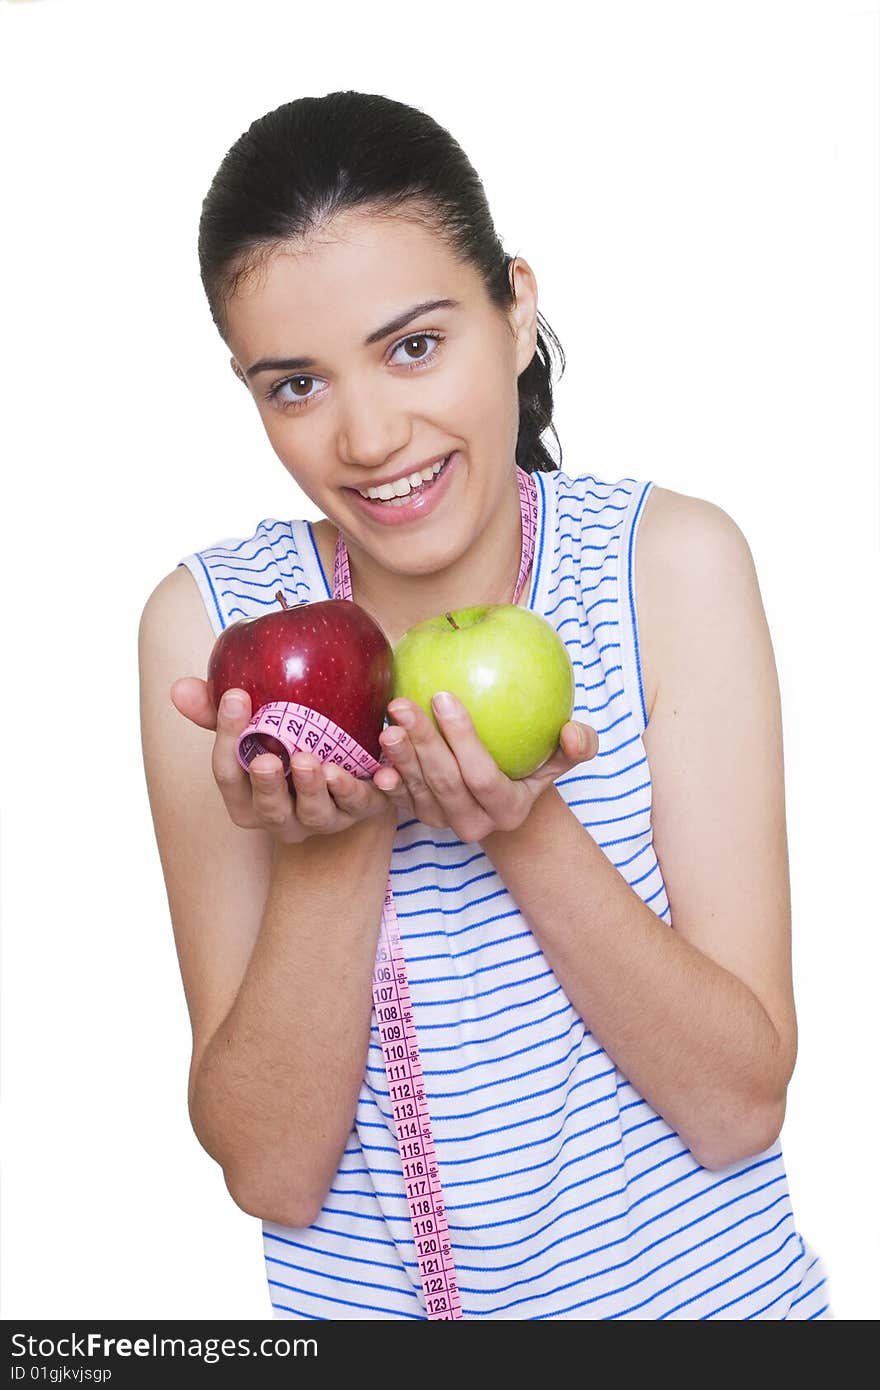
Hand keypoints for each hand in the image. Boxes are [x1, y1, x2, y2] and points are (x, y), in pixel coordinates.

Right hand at [170, 677, 395, 842]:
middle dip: (268, 786)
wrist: (349, 758)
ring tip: (312, 762)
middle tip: (268, 759)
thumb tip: (179, 688)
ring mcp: (323, 819)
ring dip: (312, 789)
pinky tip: (371, 769)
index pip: (228, 774)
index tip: (236, 696)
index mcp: (247, 798)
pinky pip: (361, 804)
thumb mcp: (254, 725)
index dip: (227, 738)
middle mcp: (282, 817)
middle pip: (269, 808)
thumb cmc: (289, 740)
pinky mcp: (361, 809)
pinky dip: (361, 789)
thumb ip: (218, 711)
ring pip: (315, 813)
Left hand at [371, 692, 599, 842]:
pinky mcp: (419, 817)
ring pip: (418, 791)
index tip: (443, 695)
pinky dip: (387, 780)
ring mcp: (443, 823)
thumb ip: (578, 745)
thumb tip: (572, 733)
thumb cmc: (532, 764)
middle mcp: (474, 824)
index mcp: (508, 810)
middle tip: (403, 705)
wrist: (502, 795)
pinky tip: (375, 756)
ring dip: (400, 757)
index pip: (482, 776)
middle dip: (422, 744)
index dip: (462, 739)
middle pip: (445, 783)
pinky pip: (399, 800)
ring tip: (387, 723)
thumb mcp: (561, 757)